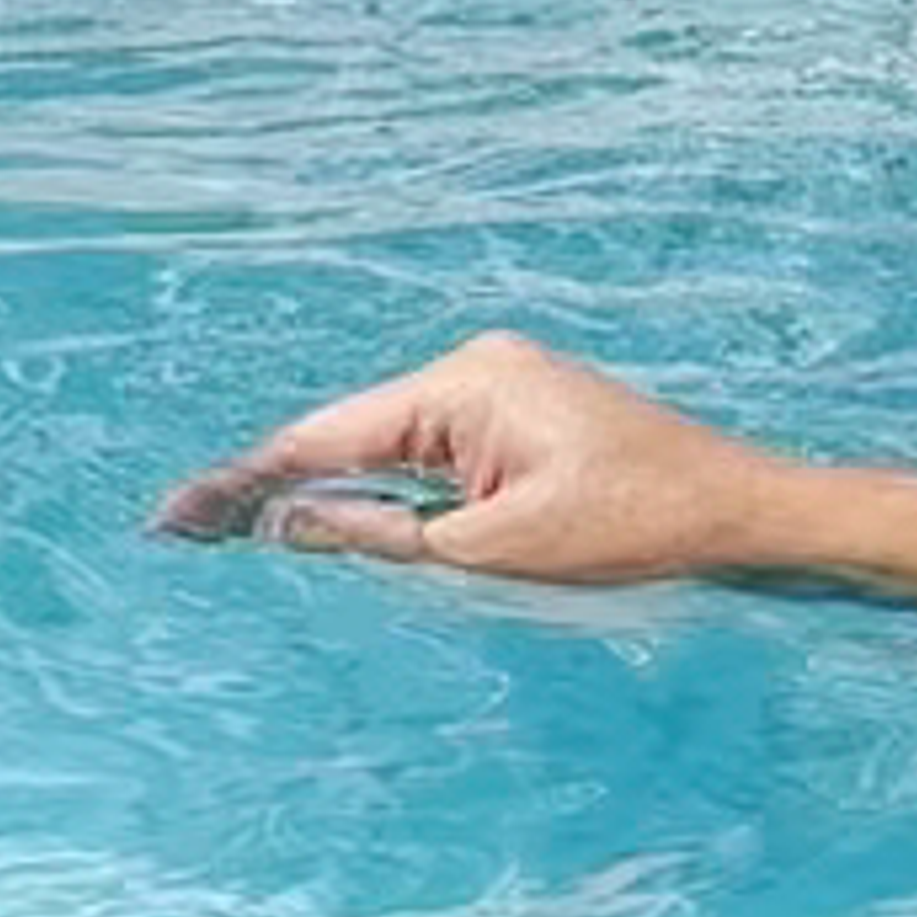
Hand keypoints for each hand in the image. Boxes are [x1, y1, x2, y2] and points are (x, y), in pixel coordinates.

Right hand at [154, 329, 788, 584]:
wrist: (742, 508)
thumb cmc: (639, 523)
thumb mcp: (499, 547)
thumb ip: (386, 538)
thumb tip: (289, 529)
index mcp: (464, 382)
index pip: (326, 439)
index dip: (247, 484)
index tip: (174, 519)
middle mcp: (473, 369)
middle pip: (346, 438)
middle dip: (271, 488)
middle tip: (183, 534)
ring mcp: (497, 392)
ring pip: (383, 453)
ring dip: (324, 496)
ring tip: (235, 536)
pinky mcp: (517, 423)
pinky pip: (426, 460)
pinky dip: (381, 497)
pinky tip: (332, 529)